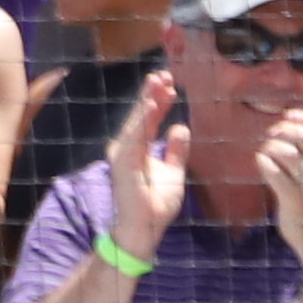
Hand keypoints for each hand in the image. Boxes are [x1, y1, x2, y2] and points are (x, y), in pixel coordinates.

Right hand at [105, 65, 188, 254]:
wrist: (145, 228)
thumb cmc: (156, 204)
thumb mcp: (173, 172)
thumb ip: (176, 150)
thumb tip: (180, 127)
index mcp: (137, 149)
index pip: (148, 119)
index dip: (159, 102)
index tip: (171, 84)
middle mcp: (126, 148)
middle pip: (139, 115)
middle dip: (151, 93)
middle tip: (164, 73)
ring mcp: (122, 154)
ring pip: (136, 120)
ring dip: (147, 99)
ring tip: (158, 81)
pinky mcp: (123, 162)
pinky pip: (134, 135)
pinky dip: (142, 118)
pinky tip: (150, 103)